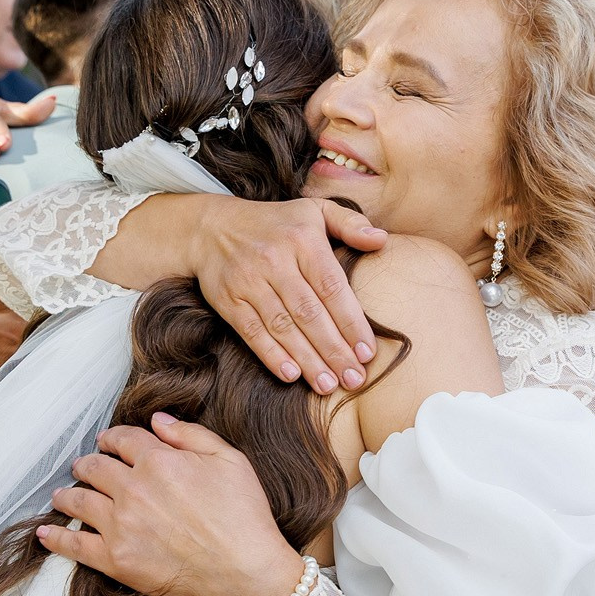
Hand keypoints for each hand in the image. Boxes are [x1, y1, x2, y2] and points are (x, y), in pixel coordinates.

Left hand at [39, 414, 304, 595]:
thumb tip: (156, 420)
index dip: (113, 439)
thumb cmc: (244, 516)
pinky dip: (56, 537)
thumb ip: (190, 435)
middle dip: (87, 464)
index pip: (124, 440)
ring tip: (62, 496)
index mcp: (159, 461)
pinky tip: (45, 532)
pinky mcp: (115, 559)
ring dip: (67, 495)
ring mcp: (120, 525)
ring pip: (79, 502)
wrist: (244, 572)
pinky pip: (75, 545)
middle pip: (95, 468)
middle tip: (83, 467)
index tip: (107, 442)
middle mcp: (132, 489)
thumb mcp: (230, 460)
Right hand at [194, 198, 386, 391]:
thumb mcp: (315, 210)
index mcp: (303, 240)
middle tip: (354, 379)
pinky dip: (271, 355)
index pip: (332, 288)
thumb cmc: (277, 224)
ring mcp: (249, 281)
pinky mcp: (228, 300)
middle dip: (334, 350)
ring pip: (283, 327)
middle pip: (309, 313)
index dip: (351, 323)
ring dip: (307, 360)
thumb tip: (382, 240)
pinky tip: (291, 375)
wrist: (212, 228)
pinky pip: (252, 332)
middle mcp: (275, 261)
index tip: (367, 353)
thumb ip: (351, 224)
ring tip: (328, 385)